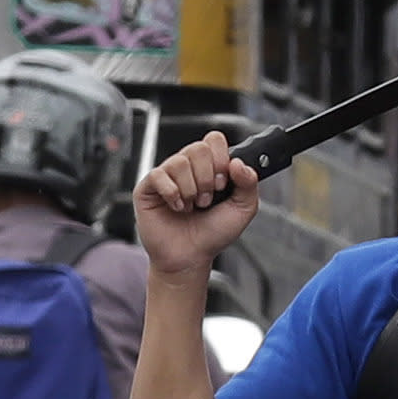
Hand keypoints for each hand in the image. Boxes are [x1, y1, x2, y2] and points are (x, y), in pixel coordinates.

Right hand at [134, 134, 261, 275]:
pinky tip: (176, 207)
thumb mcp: (243, 209)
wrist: (191, 258)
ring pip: (180, 162)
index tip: (223, 184)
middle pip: (198, 148)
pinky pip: (159, 175)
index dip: (221, 160)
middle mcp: (187, 167)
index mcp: (208, 166)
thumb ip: (249, 183)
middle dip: (207, 178)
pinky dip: (172, 194)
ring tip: (191, 206)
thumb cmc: (212, 235)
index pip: (214, 140)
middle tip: (206, 200)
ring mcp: (167, 176)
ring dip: (191, 190)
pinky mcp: (148, 187)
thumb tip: (238, 163)